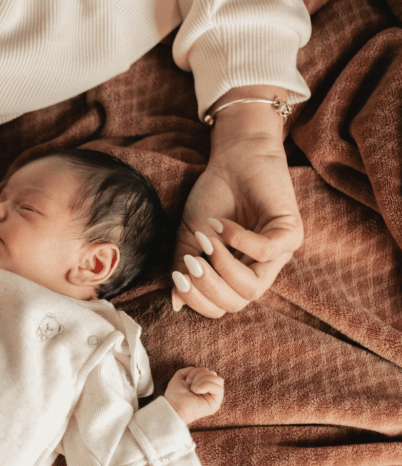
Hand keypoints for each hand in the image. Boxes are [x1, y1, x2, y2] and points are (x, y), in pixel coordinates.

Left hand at [164, 367, 223, 424]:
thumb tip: (203, 370)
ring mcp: (213, 397)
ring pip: (218, 380)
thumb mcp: (180, 377)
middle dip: (200, 375)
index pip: (207, 371)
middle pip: (213, 374)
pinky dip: (206, 385)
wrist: (173, 407)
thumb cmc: (175, 394)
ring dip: (203, 380)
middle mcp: (209, 390)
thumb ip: (190, 370)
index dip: (196, 371)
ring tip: (194, 388)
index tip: (187, 381)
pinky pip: (219, 388)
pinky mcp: (215, 403)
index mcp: (203, 384)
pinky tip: (197, 391)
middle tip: (190, 385)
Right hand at [172, 98, 302, 317]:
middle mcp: (260, 269)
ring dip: (223, 267)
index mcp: (237, 274)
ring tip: (207, 242)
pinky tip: (223, 224)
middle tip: (190, 263)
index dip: (198, 299)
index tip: (178, 276)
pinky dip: (239, 240)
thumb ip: (184, 267)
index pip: (221, 307)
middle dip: (208, 288)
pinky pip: (265, 252)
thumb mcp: (190, 237)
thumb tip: (175, 302)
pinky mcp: (290, 233)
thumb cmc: (214, 197)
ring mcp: (278, 254)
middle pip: (237, 303)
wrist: (233, 159)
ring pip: (253, 287)